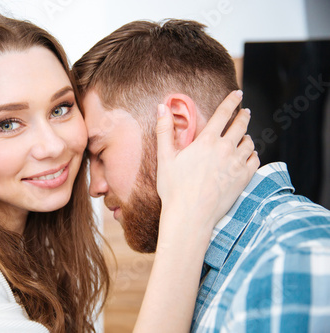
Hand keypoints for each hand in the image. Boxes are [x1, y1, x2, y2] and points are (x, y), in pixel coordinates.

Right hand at [156, 90, 258, 241]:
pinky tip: (248, 155)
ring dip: (247, 136)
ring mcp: (236, 164)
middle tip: (245, 111)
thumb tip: (161, 106)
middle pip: (241, 125)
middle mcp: (225, 149)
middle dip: (243, 115)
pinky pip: (255, 160)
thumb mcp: (165, 157)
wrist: (190, 215)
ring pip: (249, 143)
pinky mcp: (244, 179)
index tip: (238, 94)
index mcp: (207, 141)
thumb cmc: (174, 188)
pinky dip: (253, 154)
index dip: (231, 101)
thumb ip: (164, 130)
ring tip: (244, 136)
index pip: (223, 114)